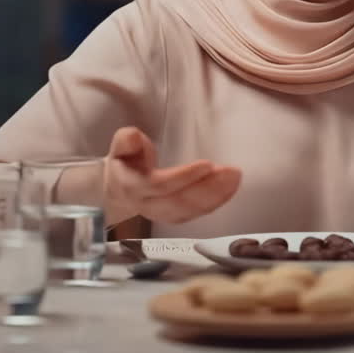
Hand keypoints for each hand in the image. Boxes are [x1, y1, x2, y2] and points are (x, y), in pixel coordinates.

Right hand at [100, 126, 240, 224]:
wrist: (119, 188)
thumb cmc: (125, 163)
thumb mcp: (121, 146)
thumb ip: (126, 141)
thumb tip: (134, 136)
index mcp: (133, 185)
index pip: (160, 185)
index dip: (184, 177)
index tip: (207, 164)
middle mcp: (147, 204)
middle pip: (179, 202)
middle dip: (208, 189)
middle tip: (232, 172)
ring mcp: (161, 213)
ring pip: (189, 211)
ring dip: (216, 196)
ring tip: (234, 178)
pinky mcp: (175, 216)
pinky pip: (196, 213)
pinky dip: (215, 202)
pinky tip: (229, 188)